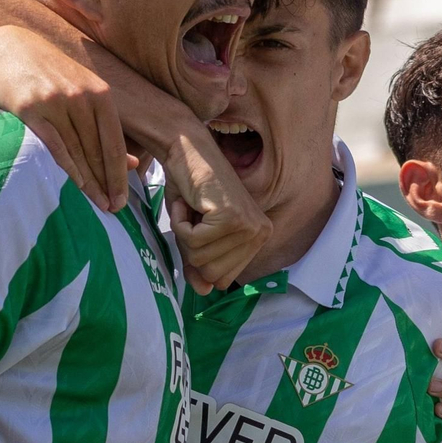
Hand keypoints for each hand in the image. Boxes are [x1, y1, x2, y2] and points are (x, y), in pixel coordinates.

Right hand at [0, 26, 132, 212]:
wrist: (4, 50)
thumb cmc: (46, 74)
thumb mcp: (81, 91)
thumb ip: (105, 125)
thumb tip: (133, 163)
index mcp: (100, 93)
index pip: (115, 142)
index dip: (120, 174)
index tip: (123, 198)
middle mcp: (81, 96)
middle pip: (98, 150)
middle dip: (107, 182)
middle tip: (114, 209)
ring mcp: (56, 102)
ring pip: (77, 151)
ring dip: (88, 182)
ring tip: (97, 204)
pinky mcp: (30, 108)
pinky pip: (53, 145)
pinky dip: (66, 168)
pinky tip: (74, 186)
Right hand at [158, 129, 270, 293]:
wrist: (187, 150)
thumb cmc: (191, 190)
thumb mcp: (195, 234)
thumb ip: (199, 265)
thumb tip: (204, 292)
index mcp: (259, 238)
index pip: (224, 280)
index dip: (201, 259)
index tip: (199, 228)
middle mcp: (261, 233)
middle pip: (213, 275)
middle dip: (192, 248)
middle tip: (194, 217)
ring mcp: (248, 226)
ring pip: (202, 259)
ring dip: (185, 234)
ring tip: (192, 208)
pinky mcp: (231, 217)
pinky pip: (194, 242)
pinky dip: (181, 224)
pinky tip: (190, 203)